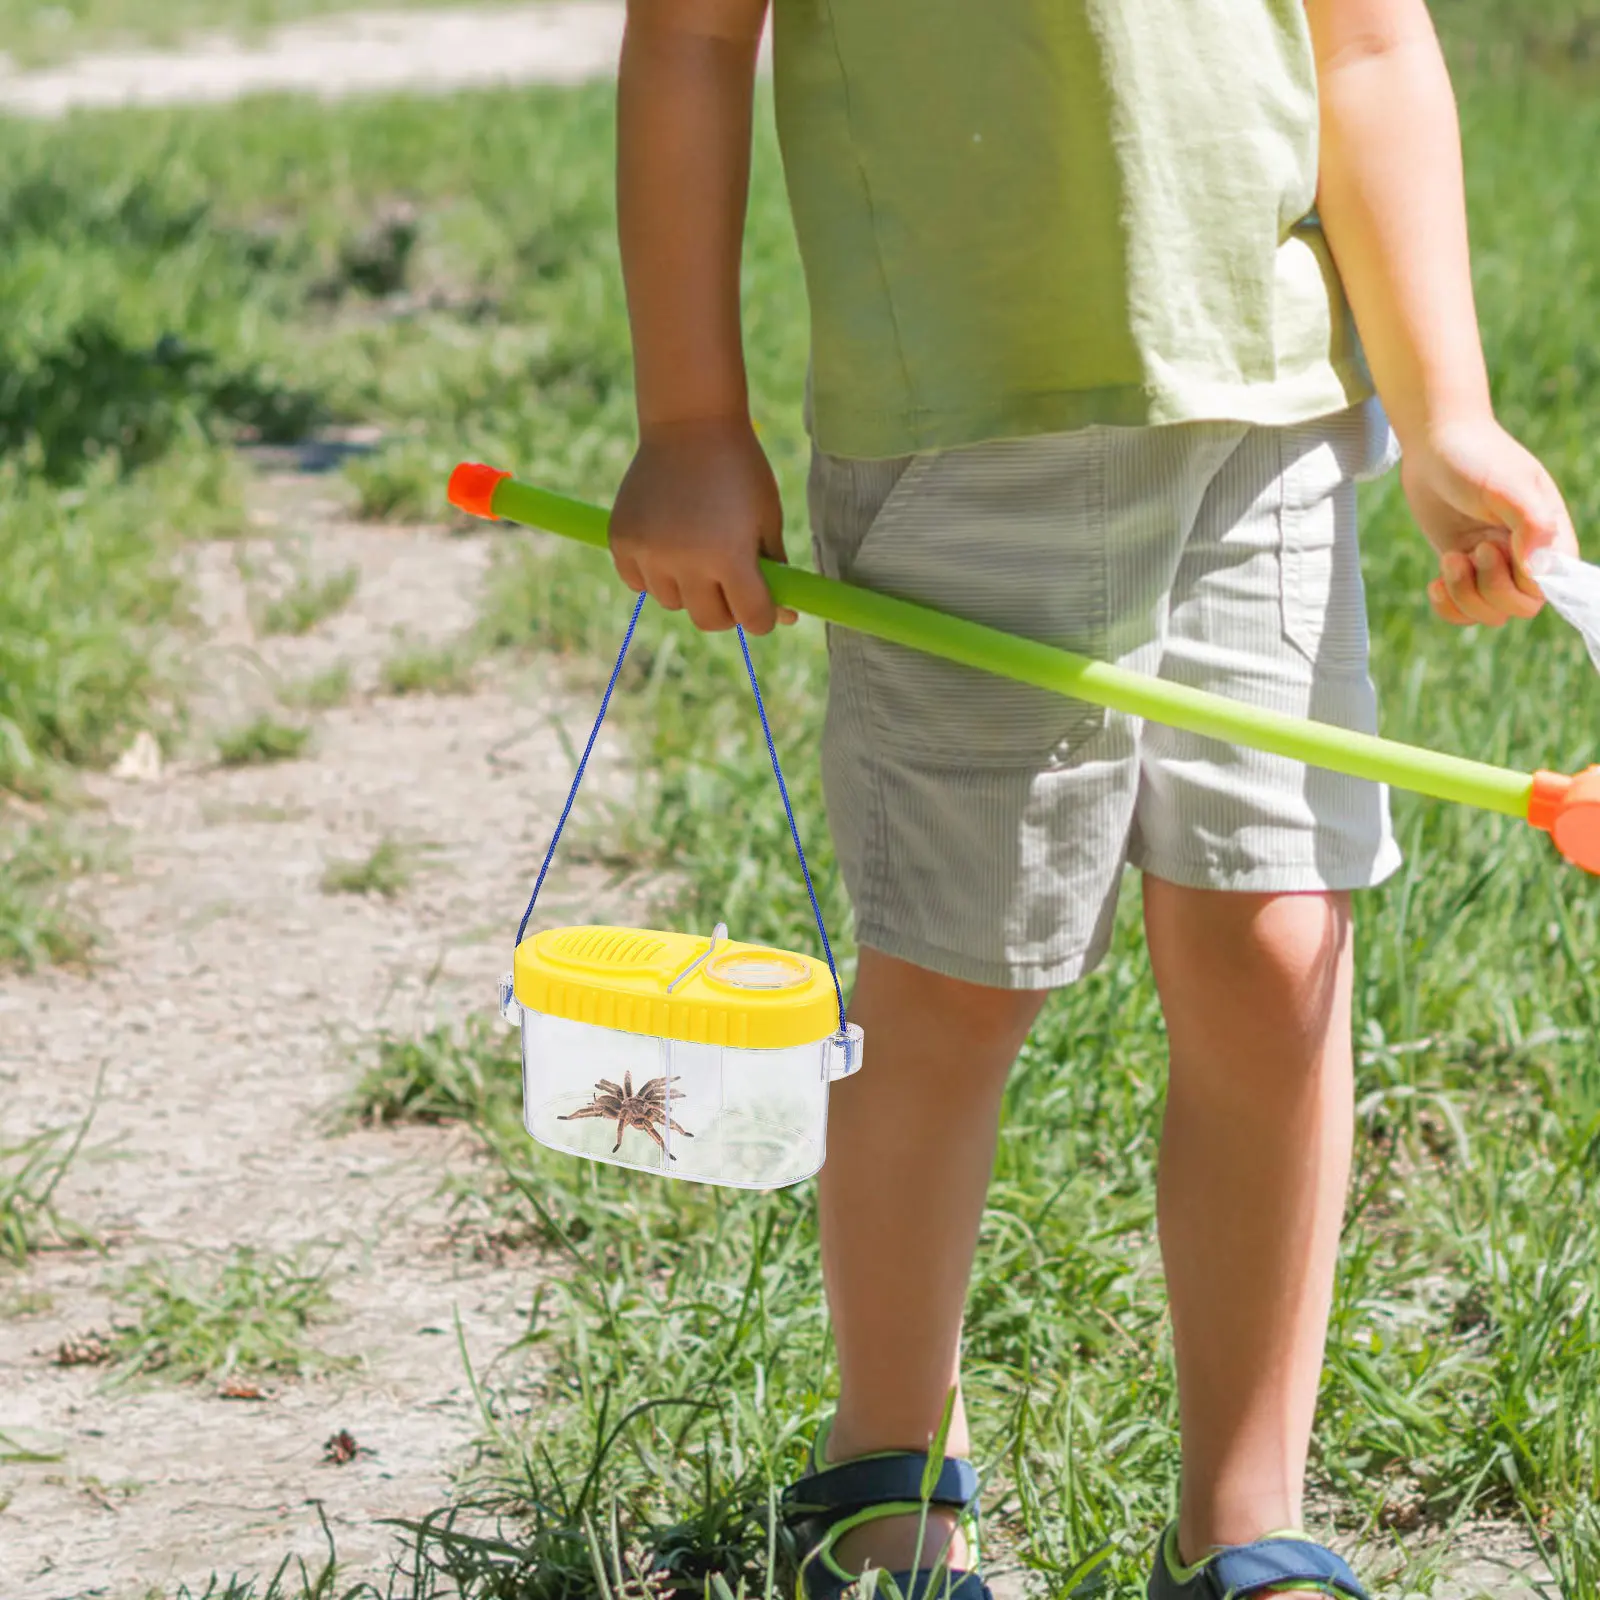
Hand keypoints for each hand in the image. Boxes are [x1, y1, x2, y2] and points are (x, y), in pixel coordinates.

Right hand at [609, 417, 796, 634]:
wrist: (689, 423)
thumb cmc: (739, 470)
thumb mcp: (767, 518)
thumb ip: (775, 570)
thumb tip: (786, 617)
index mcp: (729, 556)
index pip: (752, 619)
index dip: (764, 617)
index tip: (765, 607)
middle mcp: (685, 560)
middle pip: (710, 621)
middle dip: (727, 609)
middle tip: (731, 582)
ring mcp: (648, 552)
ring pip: (672, 602)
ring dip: (688, 589)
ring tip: (697, 550)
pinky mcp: (622, 541)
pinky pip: (638, 582)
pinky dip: (654, 574)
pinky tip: (667, 543)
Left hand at [1401, 415, 1577, 626]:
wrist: (1435, 445)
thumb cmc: (1476, 457)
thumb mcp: (1506, 485)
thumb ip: (1531, 523)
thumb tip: (1543, 566)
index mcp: (1550, 536)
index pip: (1550, 588)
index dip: (1522, 583)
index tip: (1496, 547)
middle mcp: (1526, 555)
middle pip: (1518, 608)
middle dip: (1490, 589)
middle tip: (1474, 550)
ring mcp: (1493, 564)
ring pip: (1488, 613)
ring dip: (1464, 595)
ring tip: (1451, 558)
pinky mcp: (1463, 567)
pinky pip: (1462, 609)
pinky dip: (1447, 606)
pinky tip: (1435, 583)